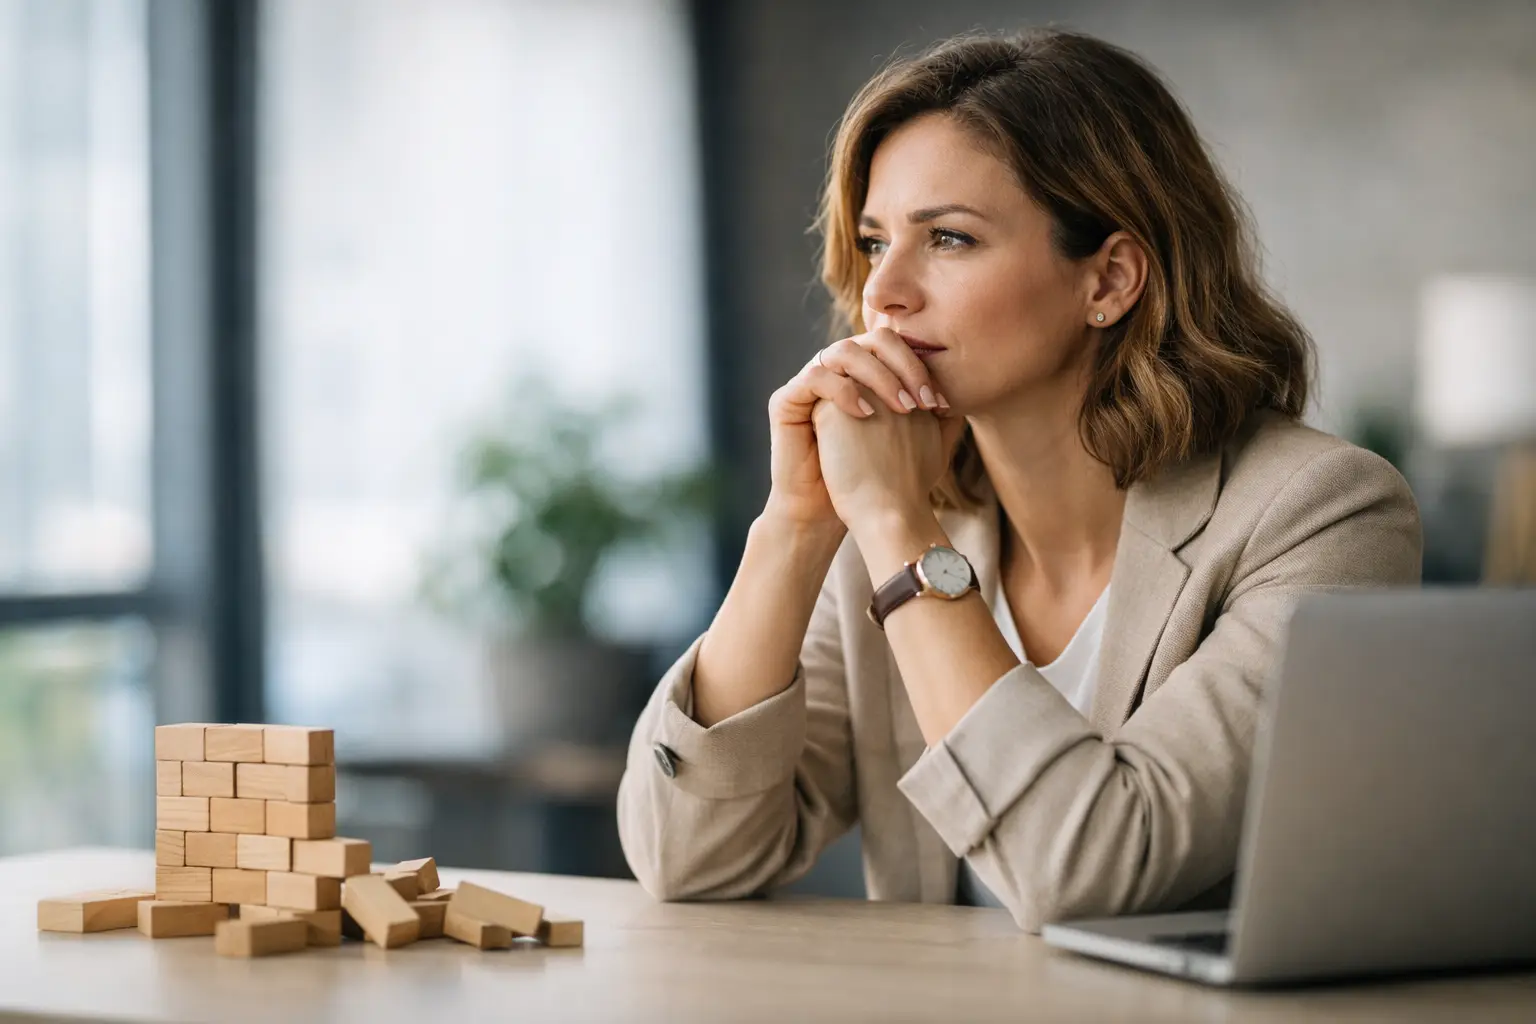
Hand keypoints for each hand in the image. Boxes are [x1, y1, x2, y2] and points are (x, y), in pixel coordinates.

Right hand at [764, 327, 946, 527]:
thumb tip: (963, 395)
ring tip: (900, 409)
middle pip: (871, 340)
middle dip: (903, 366)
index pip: (894, 347)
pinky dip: (843, 390)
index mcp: (865, 375)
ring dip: (878, 377)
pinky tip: (866, 415)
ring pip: (843, 351)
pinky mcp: (786, 400)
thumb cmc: (874, 480)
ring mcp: (810, 383)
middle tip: (921, 402)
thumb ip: (935, 417)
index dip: (919, 367)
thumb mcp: (915, 443)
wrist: (832, 513)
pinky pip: (814, 375)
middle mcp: (837, 372)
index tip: (940, 403)